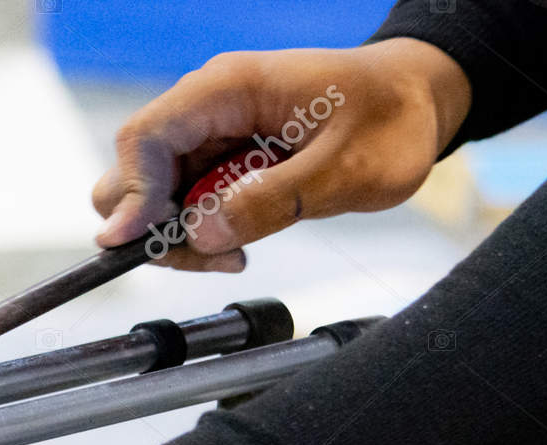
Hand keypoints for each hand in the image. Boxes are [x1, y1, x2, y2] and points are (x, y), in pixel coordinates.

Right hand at [92, 38, 471, 270]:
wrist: (415, 102)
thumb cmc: (392, 120)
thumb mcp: (347, 171)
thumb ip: (271, 201)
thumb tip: (200, 232)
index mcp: (230, 87)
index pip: (144, 137)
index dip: (136, 195)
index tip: (152, 243)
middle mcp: (205, 106)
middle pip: (131, 172)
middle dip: (154, 226)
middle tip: (212, 254)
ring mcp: (206, 133)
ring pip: (148, 197)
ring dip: (178, 237)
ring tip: (233, 252)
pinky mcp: (214, 160)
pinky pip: (178, 204)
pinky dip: (196, 234)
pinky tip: (235, 243)